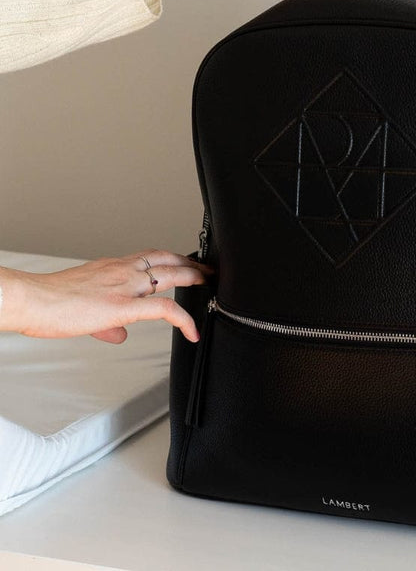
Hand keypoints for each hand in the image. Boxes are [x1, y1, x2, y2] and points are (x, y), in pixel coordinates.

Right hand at [0, 250, 210, 343]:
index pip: (150, 256)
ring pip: (170, 276)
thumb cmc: (49, 302)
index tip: (185, 265)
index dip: (172, 259)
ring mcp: (125, 287)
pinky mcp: (123, 306)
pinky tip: (192, 330)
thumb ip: (108, 322)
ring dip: (194, 279)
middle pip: (166, 260)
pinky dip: (183, 318)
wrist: (32, 300)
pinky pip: (163, 309)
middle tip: (207, 271)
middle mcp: (122, 271)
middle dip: (191, 265)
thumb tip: (121, 335)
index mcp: (113, 267)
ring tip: (209, 286)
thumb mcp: (84, 306)